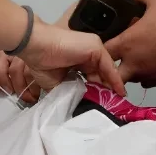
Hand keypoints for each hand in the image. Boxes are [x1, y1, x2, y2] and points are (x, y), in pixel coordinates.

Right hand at [0, 0, 120, 101]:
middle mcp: (88, 53)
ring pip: (106, 70)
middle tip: (114, 107)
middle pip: (101, 74)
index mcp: (78, 61)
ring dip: (112, 86)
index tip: (104, 106)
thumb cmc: (42, 63)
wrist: (36, 47)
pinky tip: (119, 92)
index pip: (92, 77)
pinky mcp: (96, 47)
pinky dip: (114, 79)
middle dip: (107, 90)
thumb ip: (70, 91)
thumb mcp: (58, 84)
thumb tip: (77, 105)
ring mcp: (93, 49)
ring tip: (117, 102)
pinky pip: (108, 65)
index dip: (98, 91)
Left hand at [104, 0, 155, 85]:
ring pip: (136, 79)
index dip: (101, 47)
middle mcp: (138, 64)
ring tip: (140, 57)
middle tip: (120, 55)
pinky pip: (155, 80)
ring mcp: (154, 74)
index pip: (104, 52)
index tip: (105, 40)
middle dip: (114, 67)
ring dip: (134, 71)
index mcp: (129, 43)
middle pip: (115, 75)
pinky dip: (153, 74)